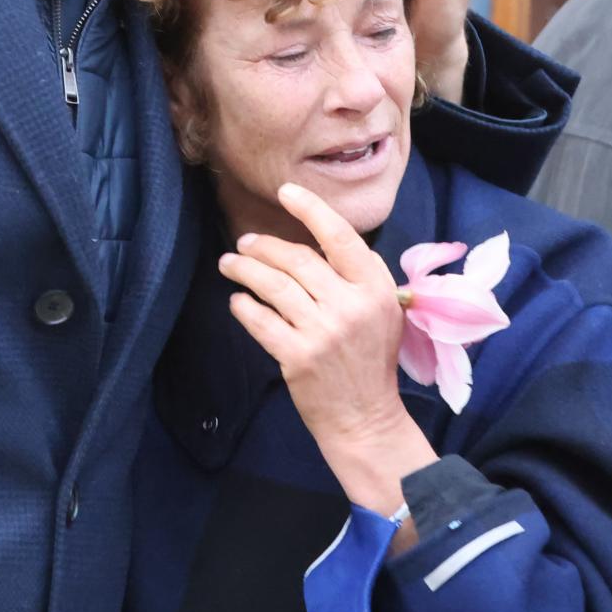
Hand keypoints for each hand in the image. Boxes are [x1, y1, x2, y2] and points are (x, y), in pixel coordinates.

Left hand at [218, 184, 434, 531]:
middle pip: (297, 259)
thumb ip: (358, 277)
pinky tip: (237, 301)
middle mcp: (351, 305)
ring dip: (244, 270)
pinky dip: (244, 306)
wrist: (366, 418)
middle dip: (262, 246)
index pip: (340, 236)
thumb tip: (317, 241)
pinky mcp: (297, 356)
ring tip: (229, 264)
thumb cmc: (371, 362)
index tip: (286, 193)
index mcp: (377, 288)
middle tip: (243, 244)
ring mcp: (323, 331)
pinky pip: (260, 319)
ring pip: (273, 285)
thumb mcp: (383, 312)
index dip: (310, 209)